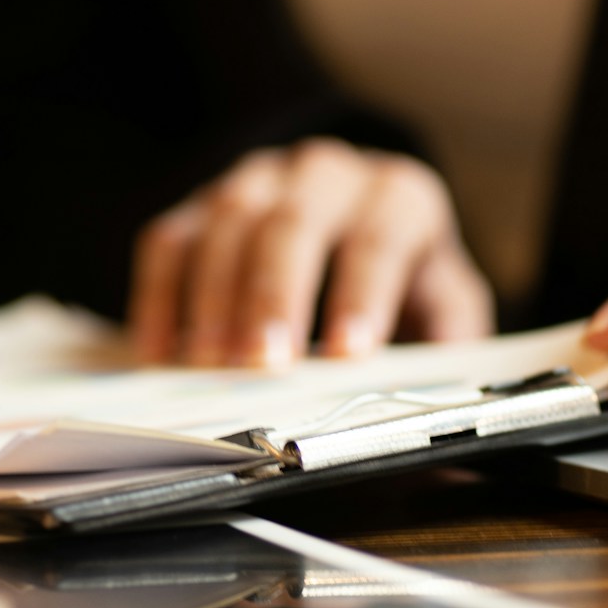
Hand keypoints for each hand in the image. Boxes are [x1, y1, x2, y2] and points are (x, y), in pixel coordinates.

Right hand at [129, 139, 493, 366]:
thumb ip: (447, 354)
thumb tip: (446, 433)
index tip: (348, 351)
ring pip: (227, 221)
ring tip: (208, 365)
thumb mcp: (444, 312)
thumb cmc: (404, 287)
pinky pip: (170, 240)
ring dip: (214, 297)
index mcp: (399, 197)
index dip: (362, 293)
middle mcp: (327, 175)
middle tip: (264, 362)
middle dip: (275, 294)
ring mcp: (258, 181)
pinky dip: (160, 297)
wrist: (357, 230)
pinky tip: (160, 353)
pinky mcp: (201, 204)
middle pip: (294, 222)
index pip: (381, 237)